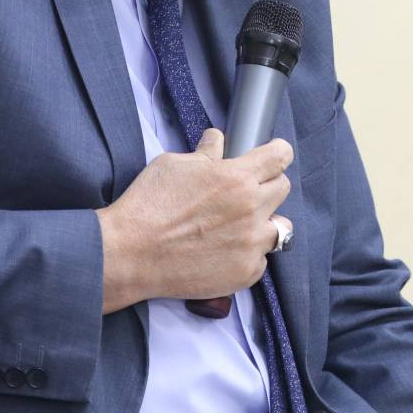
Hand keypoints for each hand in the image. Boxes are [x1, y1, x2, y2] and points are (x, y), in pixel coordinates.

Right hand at [95, 130, 292, 311]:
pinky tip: (225, 252)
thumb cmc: (147, 206)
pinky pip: (261, 260)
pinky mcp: (246, 272)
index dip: (278, 152)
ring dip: (265, 223)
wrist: (130, 254)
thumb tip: (217, 141)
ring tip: (240, 227)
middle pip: (283, 188)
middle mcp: (251, 209)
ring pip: (281, 228)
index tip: (275, 155)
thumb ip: (205, 153)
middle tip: (246, 192)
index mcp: (237, 177)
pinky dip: (248, 255)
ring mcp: (251, 243)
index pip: (280, 156)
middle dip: (267, 185)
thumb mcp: (173, 165)